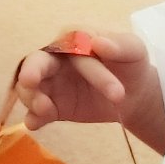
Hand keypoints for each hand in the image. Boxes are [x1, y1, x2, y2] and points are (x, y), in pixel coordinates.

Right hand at [14, 31, 164, 151]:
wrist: (134, 94)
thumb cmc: (130, 64)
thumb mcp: (134, 50)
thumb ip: (120, 45)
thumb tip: (98, 43)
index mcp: (73, 40)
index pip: (73, 50)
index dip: (91, 70)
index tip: (117, 92)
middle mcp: (55, 59)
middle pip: (36, 62)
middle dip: (31, 70)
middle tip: (30, 81)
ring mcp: (51, 84)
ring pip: (30, 88)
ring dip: (31, 97)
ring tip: (44, 109)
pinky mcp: (53, 107)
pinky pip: (37, 112)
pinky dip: (33, 117)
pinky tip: (33, 123)